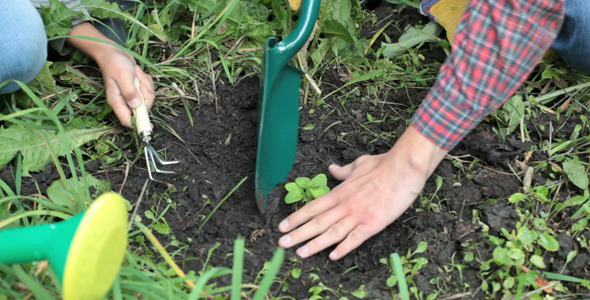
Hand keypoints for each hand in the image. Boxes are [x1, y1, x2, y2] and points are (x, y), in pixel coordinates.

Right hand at [97, 50, 153, 127]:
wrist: (114, 52)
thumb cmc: (115, 64)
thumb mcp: (123, 77)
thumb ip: (130, 92)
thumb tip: (136, 105)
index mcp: (117, 101)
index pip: (127, 120)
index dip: (138, 124)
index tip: (150, 125)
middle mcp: (124, 101)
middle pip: (142, 109)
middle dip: (146, 96)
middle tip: (141, 83)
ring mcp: (131, 95)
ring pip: (147, 98)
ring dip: (146, 85)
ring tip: (137, 74)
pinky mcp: (137, 90)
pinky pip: (148, 90)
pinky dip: (146, 81)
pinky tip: (138, 73)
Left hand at [277, 126, 448, 259]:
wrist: (402, 169)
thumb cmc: (381, 165)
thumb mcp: (357, 164)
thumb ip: (343, 171)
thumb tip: (331, 169)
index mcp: (340, 192)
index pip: (313, 207)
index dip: (296, 218)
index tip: (282, 226)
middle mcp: (345, 205)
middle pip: (317, 222)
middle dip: (298, 234)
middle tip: (282, 243)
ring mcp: (358, 215)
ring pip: (332, 233)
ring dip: (315, 244)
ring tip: (300, 253)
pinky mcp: (373, 224)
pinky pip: (355, 239)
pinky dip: (343, 248)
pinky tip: (333, 257)